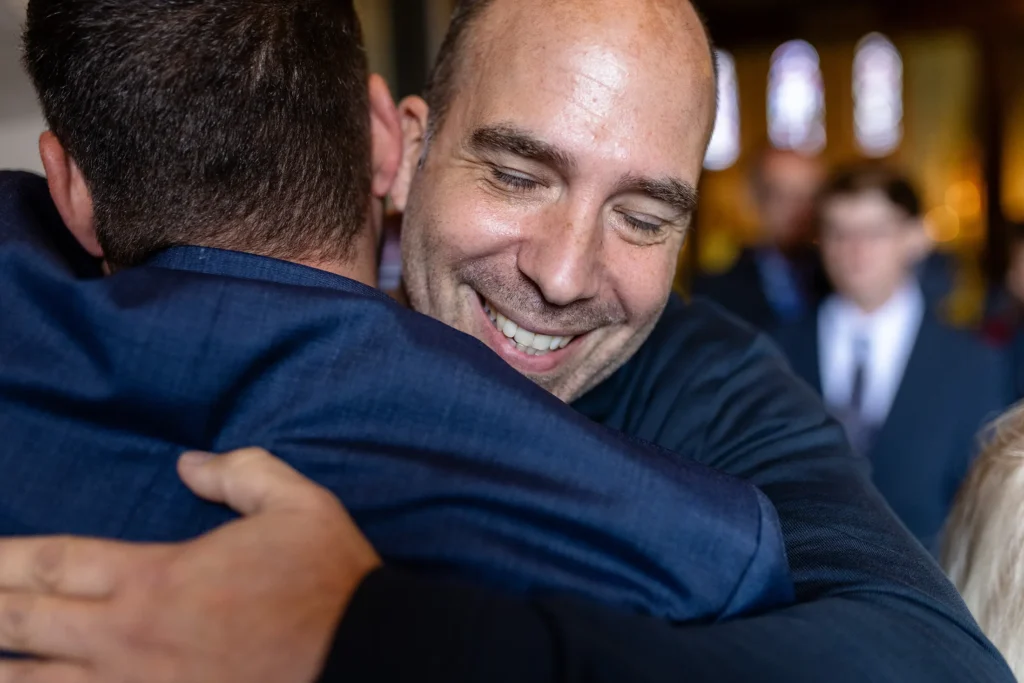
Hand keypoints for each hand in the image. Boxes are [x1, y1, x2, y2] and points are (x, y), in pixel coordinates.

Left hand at [0, 448, 381, 682]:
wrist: (362, 657)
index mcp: (155, 578)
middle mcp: (128, 638)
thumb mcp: (296, 504)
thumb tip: (187, 462)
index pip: (52, 561)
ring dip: (2, 670)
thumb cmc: (326, 581)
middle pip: (23, 624)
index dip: (0, 558)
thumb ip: (240, 472)